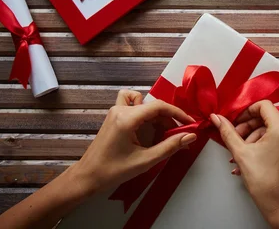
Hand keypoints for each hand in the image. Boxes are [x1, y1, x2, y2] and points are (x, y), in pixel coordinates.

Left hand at [70, 90, 196, 195]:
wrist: (88, 176)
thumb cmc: (113, 171)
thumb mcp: (145, 161)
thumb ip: (169, 146)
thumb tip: (190, 136)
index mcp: (127, 118)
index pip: (158, 106)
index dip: (177, 113)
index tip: (190, 123)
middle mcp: (120, 110)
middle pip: (152, 105)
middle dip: (167, 119)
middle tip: (177, 136)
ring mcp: (115, 112)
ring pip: (142, 102)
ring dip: (154, 115)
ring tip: (160, 133)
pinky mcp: (114, 117)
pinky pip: (132, 105)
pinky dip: (142, 112)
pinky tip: (145, 128)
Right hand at [211, 101, 278, 228]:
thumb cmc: (265, 182)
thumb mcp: (241, 153)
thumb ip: (228, 132)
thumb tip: (217, 118)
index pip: (263, 105)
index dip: (246, 111)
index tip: (236, 120)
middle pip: (265, 117)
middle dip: (247, 127)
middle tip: (235, 138)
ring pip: (269, 128)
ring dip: (251, 137)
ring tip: (239, 153)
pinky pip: (275, 137)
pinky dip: (260, 143)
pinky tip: (247, 156)